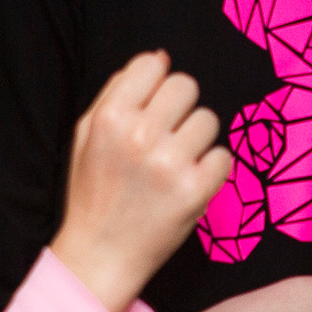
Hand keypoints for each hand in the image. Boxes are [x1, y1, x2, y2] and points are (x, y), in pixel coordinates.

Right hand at [50, 51, 230, 311]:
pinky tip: (187, 184)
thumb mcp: (87, 135)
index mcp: (110, 118)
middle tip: (167, 136)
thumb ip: (118, 91)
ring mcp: (169, 164)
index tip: (151, 107)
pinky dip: (211, 170)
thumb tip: (160, 57)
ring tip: (175, 163)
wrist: (101, 255)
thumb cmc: (95, 192)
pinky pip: (223, 156)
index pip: (152, 64)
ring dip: (197, 139)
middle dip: (180, 108)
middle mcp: (139, 136)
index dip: (155, 84)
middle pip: (186, 85)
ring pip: (209, 120)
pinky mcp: (195, 192)